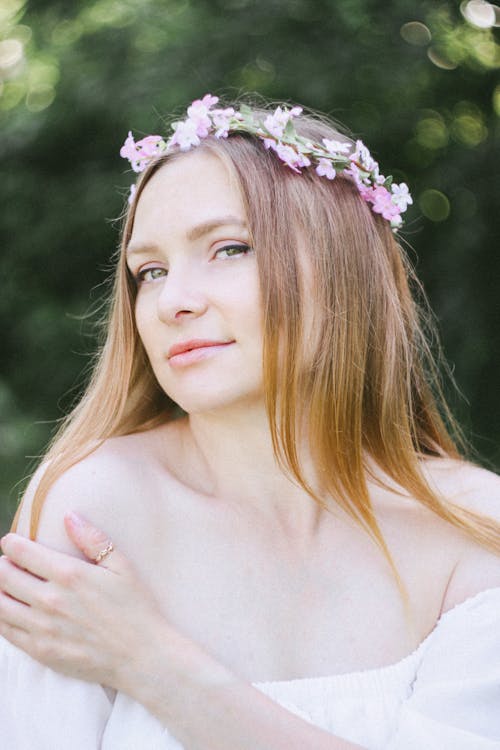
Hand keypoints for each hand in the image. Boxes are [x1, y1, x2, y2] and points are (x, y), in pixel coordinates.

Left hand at [0, 513, 167, 690]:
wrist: (141, 656)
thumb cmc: (135, 608)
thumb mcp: (122, 566)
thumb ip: (93, 539)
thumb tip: (69, 516)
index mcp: (69, 574)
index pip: (22, 553)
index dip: (11, 544)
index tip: (11, 542)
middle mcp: (50, 600)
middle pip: (4, 576)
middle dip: (2, 564)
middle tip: (9, 562)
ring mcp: (42, 628)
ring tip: (8, 585)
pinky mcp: (40, 651)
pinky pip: (6, 631)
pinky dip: (1, 616)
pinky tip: (11, 610)